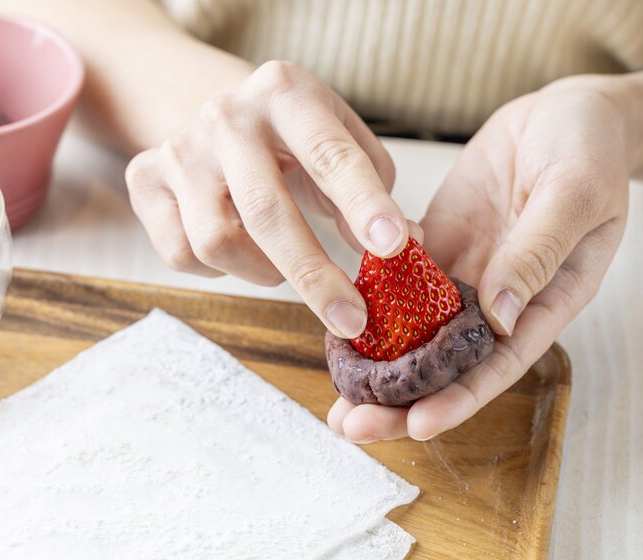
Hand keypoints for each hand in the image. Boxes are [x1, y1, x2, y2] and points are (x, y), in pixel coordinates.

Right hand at [126, 61, 411, 337]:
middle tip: (351, 319)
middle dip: (313, 276)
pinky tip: (238, 249)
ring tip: (284, 265)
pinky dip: (218, 270)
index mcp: (283, 92)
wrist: (216, 113)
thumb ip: (371, 190)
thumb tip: (402, 253)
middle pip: (266, 212)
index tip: (393, 248)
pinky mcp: (144, 179)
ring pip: (216, 241)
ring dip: (263, 271)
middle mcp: (225, 116)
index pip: (329, 155)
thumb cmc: (291, 137)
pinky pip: (180, 253)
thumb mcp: (338, 141)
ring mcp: (179, 149)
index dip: (362, 204)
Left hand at [329, 75, 630, 441]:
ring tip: (334, 390)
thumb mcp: (574, 195)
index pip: (498, 364)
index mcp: (543, 301)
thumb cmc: (587, 150)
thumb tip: (499, 314)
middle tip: (352, 425)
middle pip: (445, 362)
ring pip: (413, 330)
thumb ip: (538, 252)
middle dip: (399, 397)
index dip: (459, 399)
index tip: (417, 425)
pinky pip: (396, 280)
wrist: (559, 114)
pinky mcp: (434, 245)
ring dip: (375, 361)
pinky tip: (337, 321)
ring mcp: (461, 274)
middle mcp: (496, 300)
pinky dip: (370, 301)